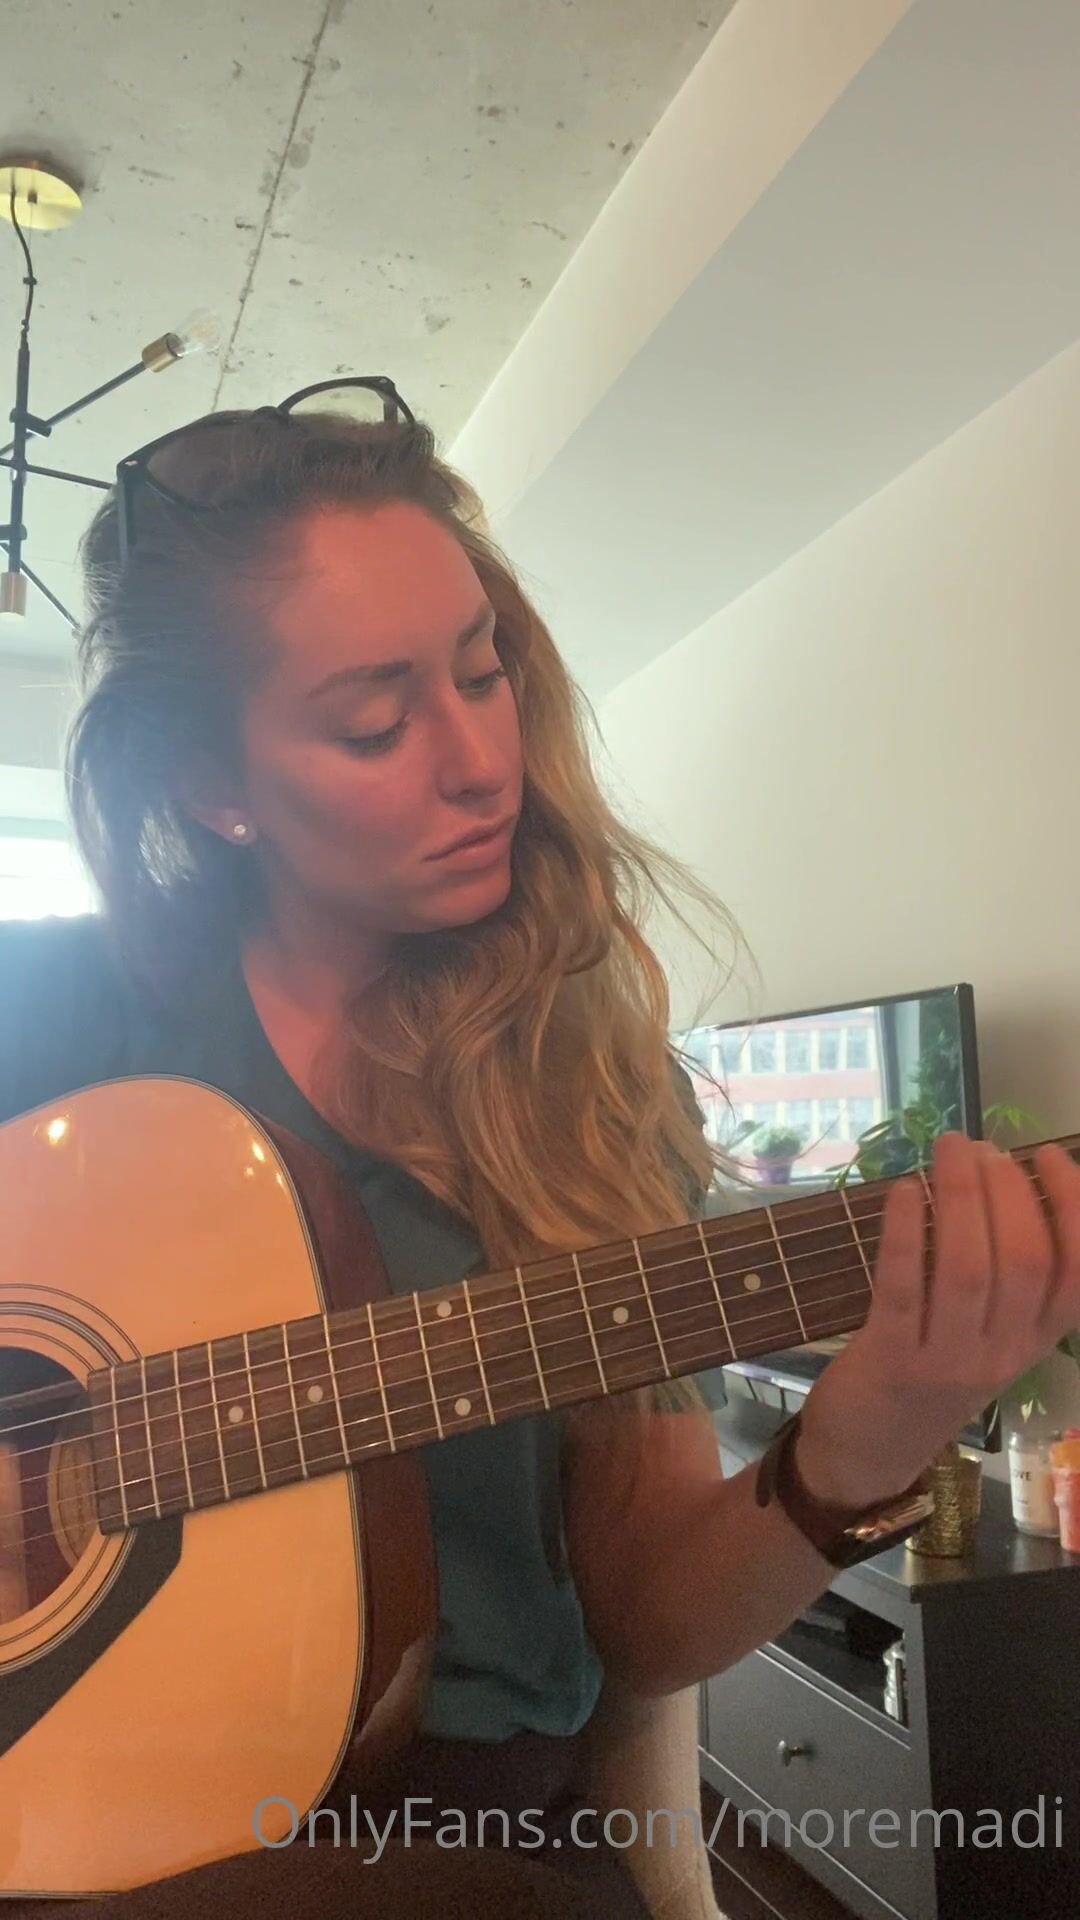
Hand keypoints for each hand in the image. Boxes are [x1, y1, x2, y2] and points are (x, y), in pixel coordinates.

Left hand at [795, 1131, 1079, 1512]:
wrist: (868, 1454)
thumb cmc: (930, 1375)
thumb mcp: (986, 1337)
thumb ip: (1002, 1277)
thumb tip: (1003, 1178)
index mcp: (1033, 1343)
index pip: (1076, 1274)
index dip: (1073, 1208)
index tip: (1050, 1155)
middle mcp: (1002, 1353)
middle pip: (1024, 1262)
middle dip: (1008, 1191)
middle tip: (983, 1147)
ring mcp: (949, 1360)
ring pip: (968, 1269)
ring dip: (960, 1198)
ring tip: (950, 1149)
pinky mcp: (892, 1359)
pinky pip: (903, 1286)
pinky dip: (905, 1232)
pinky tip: (902, 1190)